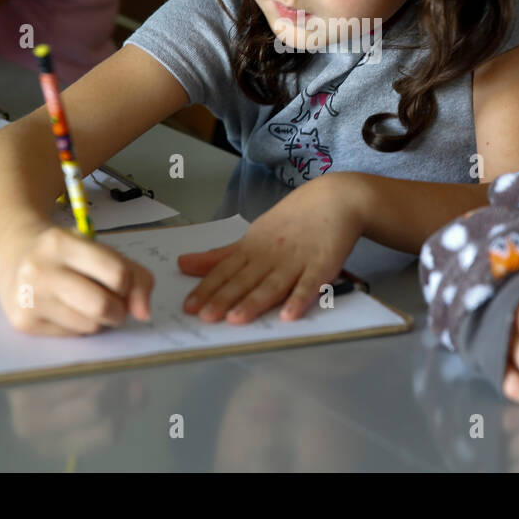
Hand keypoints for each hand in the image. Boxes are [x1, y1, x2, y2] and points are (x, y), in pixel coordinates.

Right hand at [0, 221, 154, 334]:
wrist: (13, 253)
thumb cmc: (65, 253)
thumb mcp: (99, 249)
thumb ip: (134, 276)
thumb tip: (144, 314)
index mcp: (62, 243)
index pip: (117, 274)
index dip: (128, 285)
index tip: (121, 284)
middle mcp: (40, 270)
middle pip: (102, 306)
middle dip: (118, 310)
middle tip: (113, 304)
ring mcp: (29, 297)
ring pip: (89, 326)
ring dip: (99, 321)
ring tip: (86, 304)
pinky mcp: (23, 322)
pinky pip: (71, 335)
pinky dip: (79, 327)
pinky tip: (66, 310)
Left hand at [178, 172, 364, 323]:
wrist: (335, 199)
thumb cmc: (292, 220)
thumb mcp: (253, 235)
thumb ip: (220, 256)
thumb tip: (183, 264)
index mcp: (253, 247)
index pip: (225, 270)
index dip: (207, 288)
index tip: (189, 307)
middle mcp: (271, 255)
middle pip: (245, 279)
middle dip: (225, 298)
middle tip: (205, 317)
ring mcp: (297, 260)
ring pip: (272, 284)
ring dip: (255, 301)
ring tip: (237, 318)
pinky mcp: (323, 265)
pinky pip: (310, 285)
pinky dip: (299, 299)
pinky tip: (289, 314)